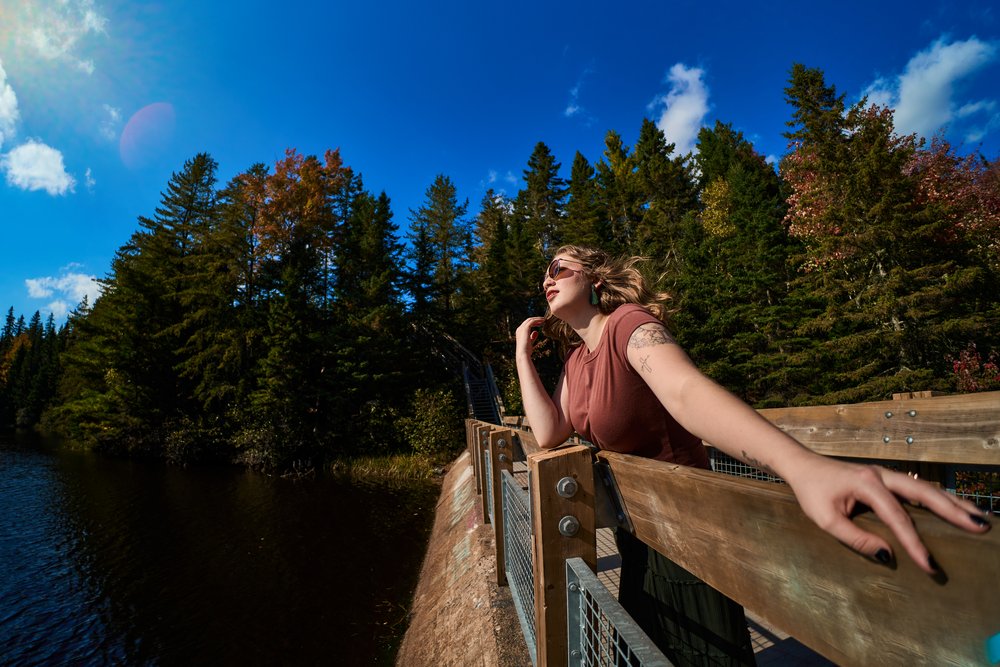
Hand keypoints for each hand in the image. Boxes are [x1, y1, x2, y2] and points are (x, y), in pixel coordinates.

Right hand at [515, 317, 545, 357]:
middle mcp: (519, 329)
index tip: (540, 324)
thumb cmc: (526, 351)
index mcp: (519, 332)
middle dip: (535, 319)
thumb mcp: (530, 342)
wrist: (523, 354)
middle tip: (543, 320)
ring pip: (530, 320)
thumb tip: (536, 332)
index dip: (533, 323)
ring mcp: (521, 328)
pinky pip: (532, 321)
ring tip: (544, 319)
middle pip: (528, 321)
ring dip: (537, 319)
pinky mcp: (525, 328)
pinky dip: (538, 320)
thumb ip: (532, 337)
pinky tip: (543, 321)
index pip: (526, 324)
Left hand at [787, 456, 990, 573]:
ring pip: (927, 488)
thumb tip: (888, 555)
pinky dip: (940, 499)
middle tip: (981, 527)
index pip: (898, 517)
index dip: (915, 543)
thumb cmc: (811, 492)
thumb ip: (855, 538)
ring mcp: (887, 475)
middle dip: (954, 511)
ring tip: (981, 518)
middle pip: (925, 493)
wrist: (802, 466)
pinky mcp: (887, 479)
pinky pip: (918, 489)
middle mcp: (883, 475)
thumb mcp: (825, 519)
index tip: (930, 566)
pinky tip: (955, 508)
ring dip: (953, 503)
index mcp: (868, 484)